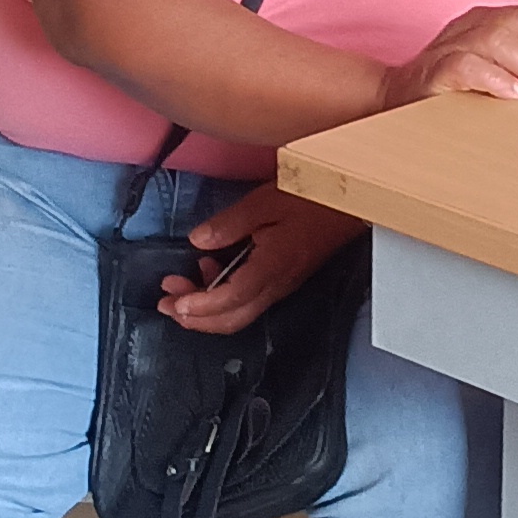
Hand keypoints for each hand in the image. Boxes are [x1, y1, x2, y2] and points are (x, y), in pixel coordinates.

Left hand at [162, 185, 364, 333]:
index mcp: (271, 269)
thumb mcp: (264, 202)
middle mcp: (276, 285)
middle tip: (166, 304)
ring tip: (179, 288)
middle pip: (232, 320)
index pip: (229, 301)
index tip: (173, 303)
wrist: (352, 202)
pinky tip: (210, 271)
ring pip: (238, 313)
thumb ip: (228, 225)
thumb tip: (198, 241)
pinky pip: (248, 299)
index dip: (199, 307)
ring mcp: (281, 284)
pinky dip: (222, 295)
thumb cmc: (312, 198)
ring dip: (205, 308)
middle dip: (195, 318)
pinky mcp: (282, 278)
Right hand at [377, 5, 517, 108]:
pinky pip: (464, 64)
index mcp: (485, 21)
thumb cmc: (452, 88)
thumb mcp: (493, 71)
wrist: (395, 99)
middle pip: (516, 22)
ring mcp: (447, 45)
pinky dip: (492, 77)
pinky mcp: (431, 70)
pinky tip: (512, 93)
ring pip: (494, 39)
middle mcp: (467, 26)